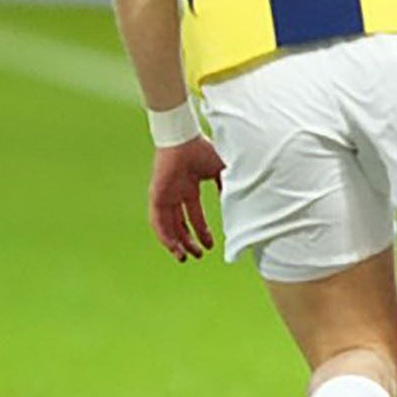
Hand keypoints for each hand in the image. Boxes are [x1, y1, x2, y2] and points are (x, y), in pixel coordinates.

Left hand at [148, 137, 224, 261]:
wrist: (185, 139)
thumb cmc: (204, 150)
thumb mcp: (222, 171)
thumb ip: (228, 186)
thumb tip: (240, 201)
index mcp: (189, 187)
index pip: (194, 215)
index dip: (202, 231)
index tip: (211, 245)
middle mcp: (176, 193)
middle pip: (179, 224)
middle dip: (188, 241)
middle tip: (197, 255)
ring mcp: (165, 195)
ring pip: (167, 226)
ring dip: (175, 243)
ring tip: (184, 257)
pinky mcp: (156, 195)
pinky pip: (157, 221)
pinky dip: (164, 235)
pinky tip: (172, 246)